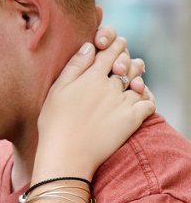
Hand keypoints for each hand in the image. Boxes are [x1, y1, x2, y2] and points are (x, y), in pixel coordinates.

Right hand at [35, 36, 154, 184]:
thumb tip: (90, 46)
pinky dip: (146, 101)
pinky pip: (148, 104)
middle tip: (124, 70)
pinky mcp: (132, 120)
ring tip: (133, 86)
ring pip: (139, 83)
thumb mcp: (56, 91)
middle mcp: (110, 86)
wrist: (66, 157)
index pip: (111, 51)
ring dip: (138, 82)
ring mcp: (122, 102)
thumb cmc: (54, 126)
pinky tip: (139, 105)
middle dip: (128, 64)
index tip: (116, 47)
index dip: (116, 45)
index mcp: (91, 76)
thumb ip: (74, 66)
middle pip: (128, 65)